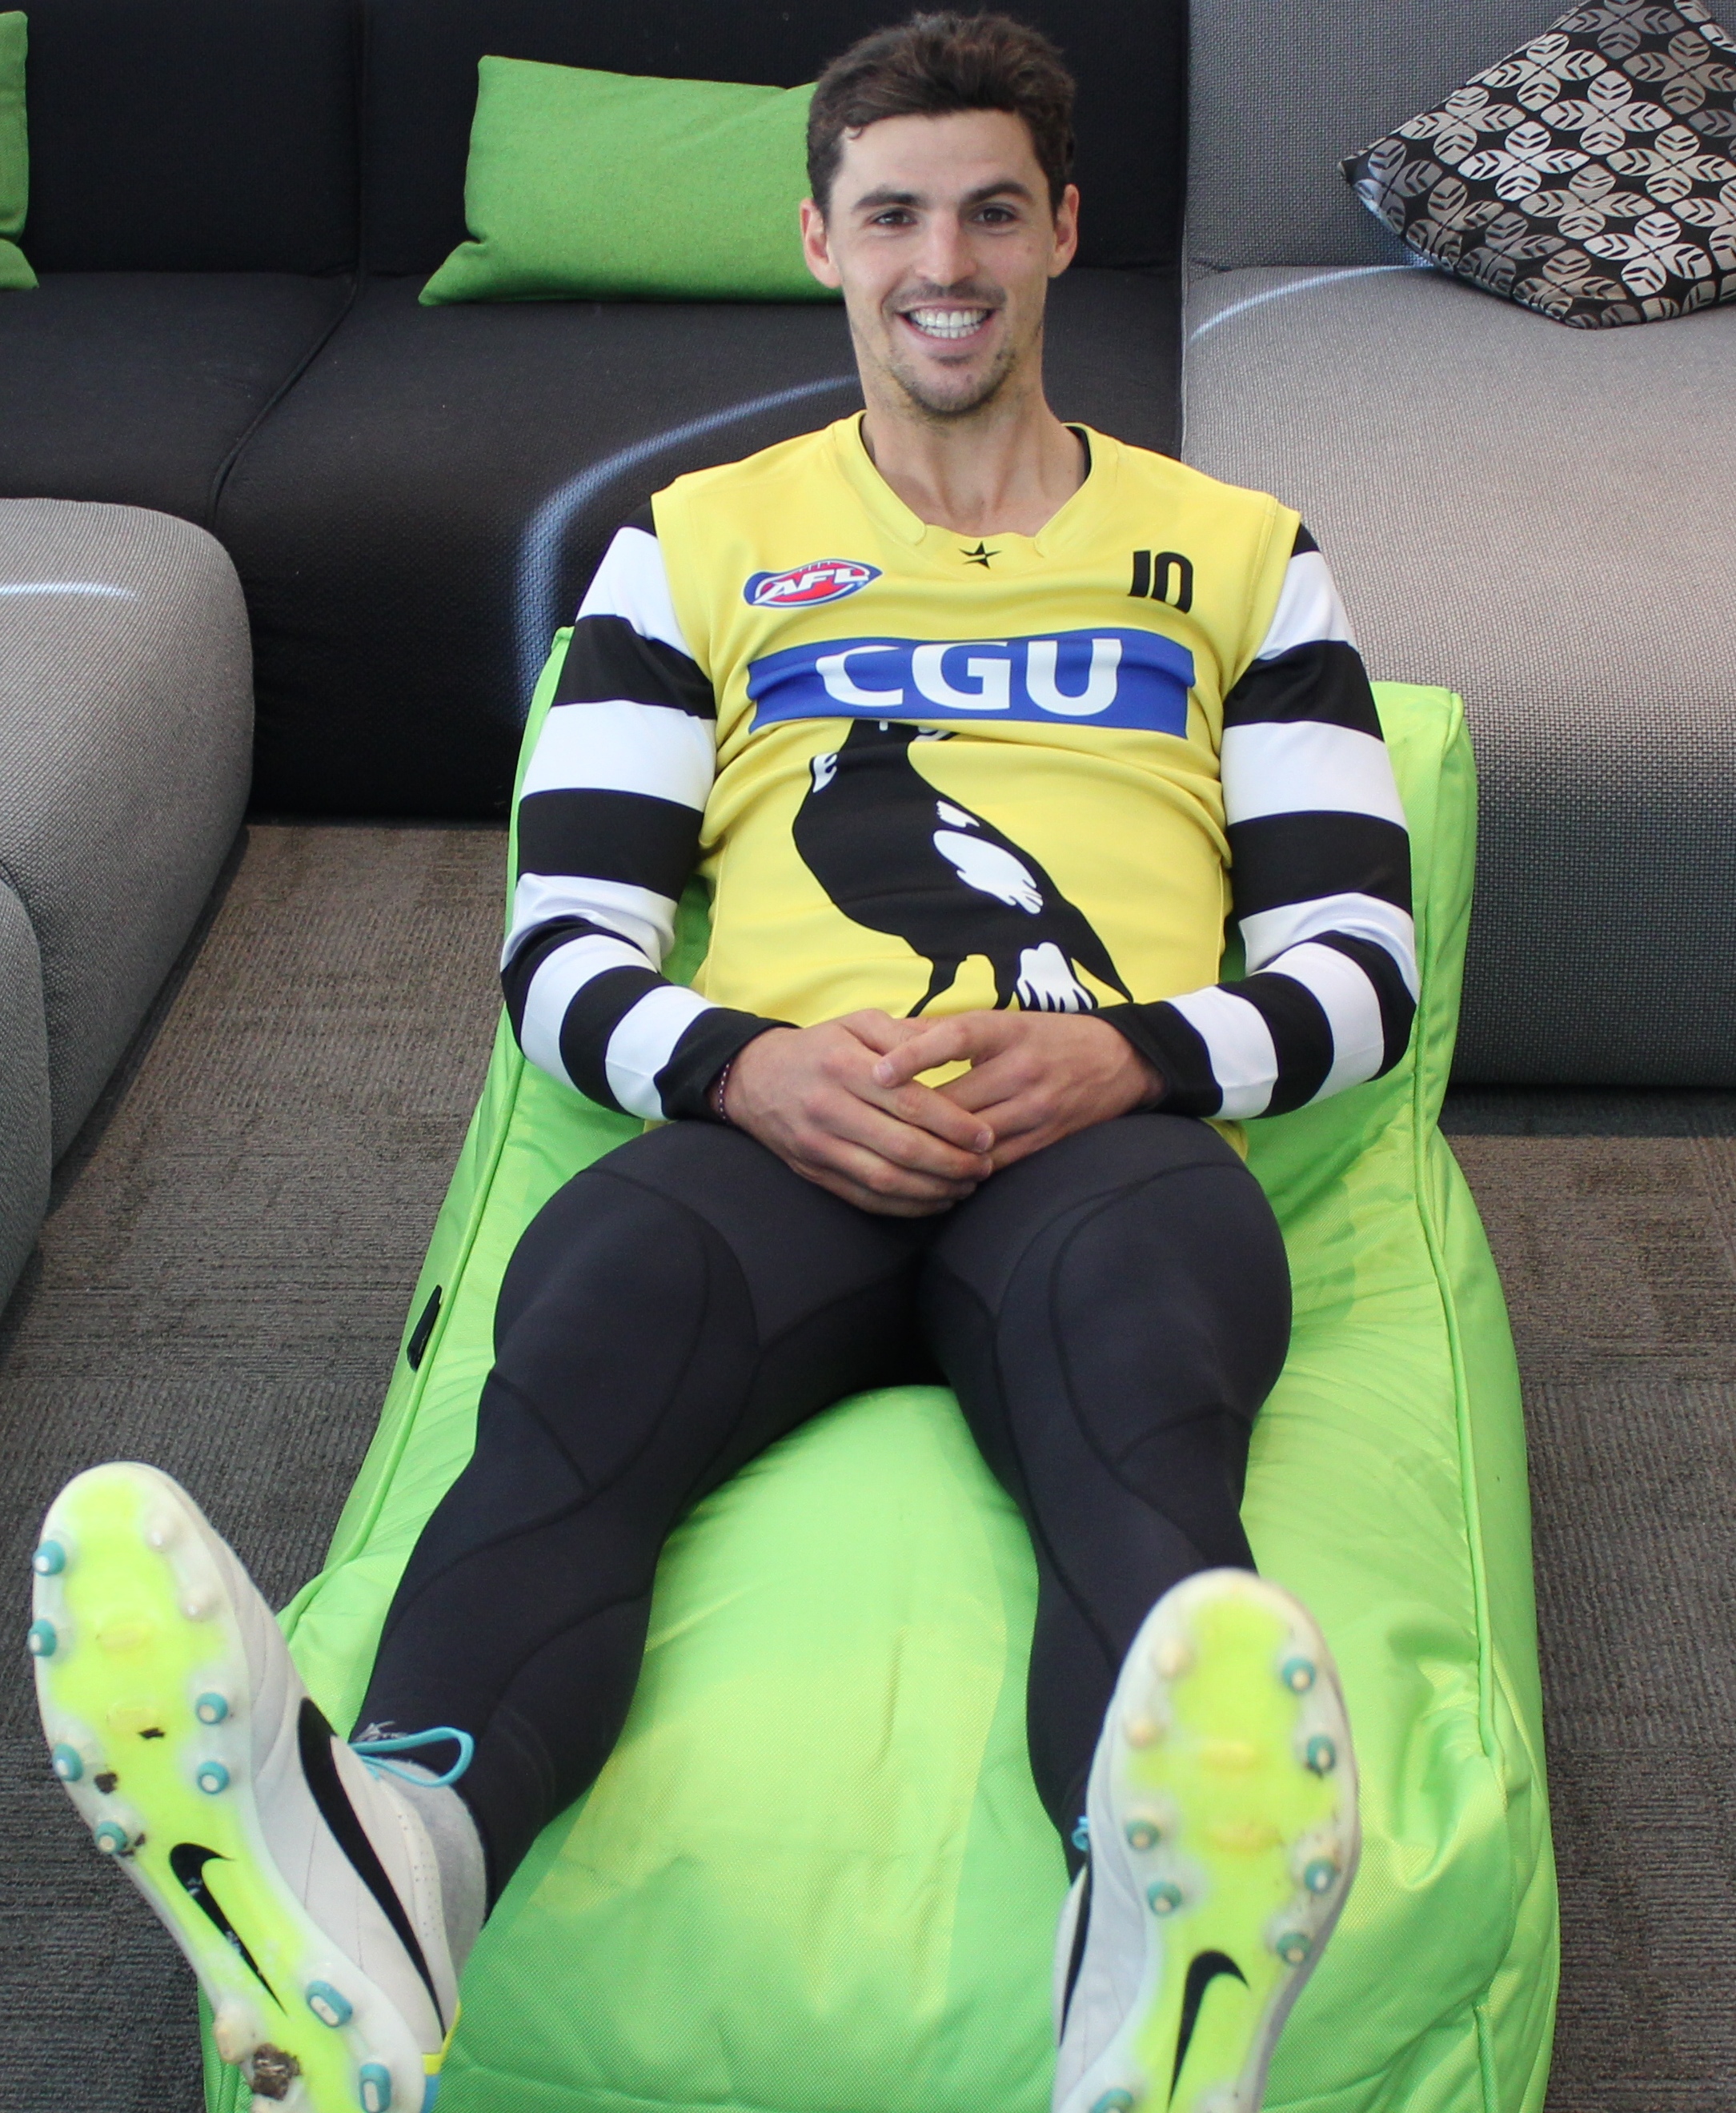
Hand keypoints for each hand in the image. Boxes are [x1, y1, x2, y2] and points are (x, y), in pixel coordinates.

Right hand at [723, 1013, 995, 1216]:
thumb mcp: (857, 1022)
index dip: (953, 1124)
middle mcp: (830, 1109)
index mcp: (845, 1067)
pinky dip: (905, 1205)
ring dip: (933, 1189)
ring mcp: (820, 1146)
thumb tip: (953, 1042)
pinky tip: (934, 1200)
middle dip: (952, 1162)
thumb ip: (905, 1033)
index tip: (985, 1136)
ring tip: (967, 1185)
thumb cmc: (819, 1048)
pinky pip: (865, 1198)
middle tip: (985, 1166)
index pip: (909, 1102)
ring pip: (886, 1179)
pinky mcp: (814, 1173)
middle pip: (902, 1147)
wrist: (753, 1079)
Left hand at [869, 1011, 1161, 1174]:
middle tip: (867, 1128)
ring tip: (893, 1157)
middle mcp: (1021, 1068)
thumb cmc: (1045, 1038)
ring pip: (972, 1138)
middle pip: (955, 1102)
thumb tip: (887, 1039)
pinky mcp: (1045, 1139)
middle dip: (911, 1119)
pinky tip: (934, 1175)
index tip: (877, 1073)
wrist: (1119, 1060)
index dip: (913, 1056)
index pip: (954, 1039)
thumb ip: (948, 1032)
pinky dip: (963, 1170)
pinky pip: (995, 1162)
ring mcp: (1036, 1107)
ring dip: (933, 1151)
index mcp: (1005, 1031)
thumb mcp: (1003, 1021)